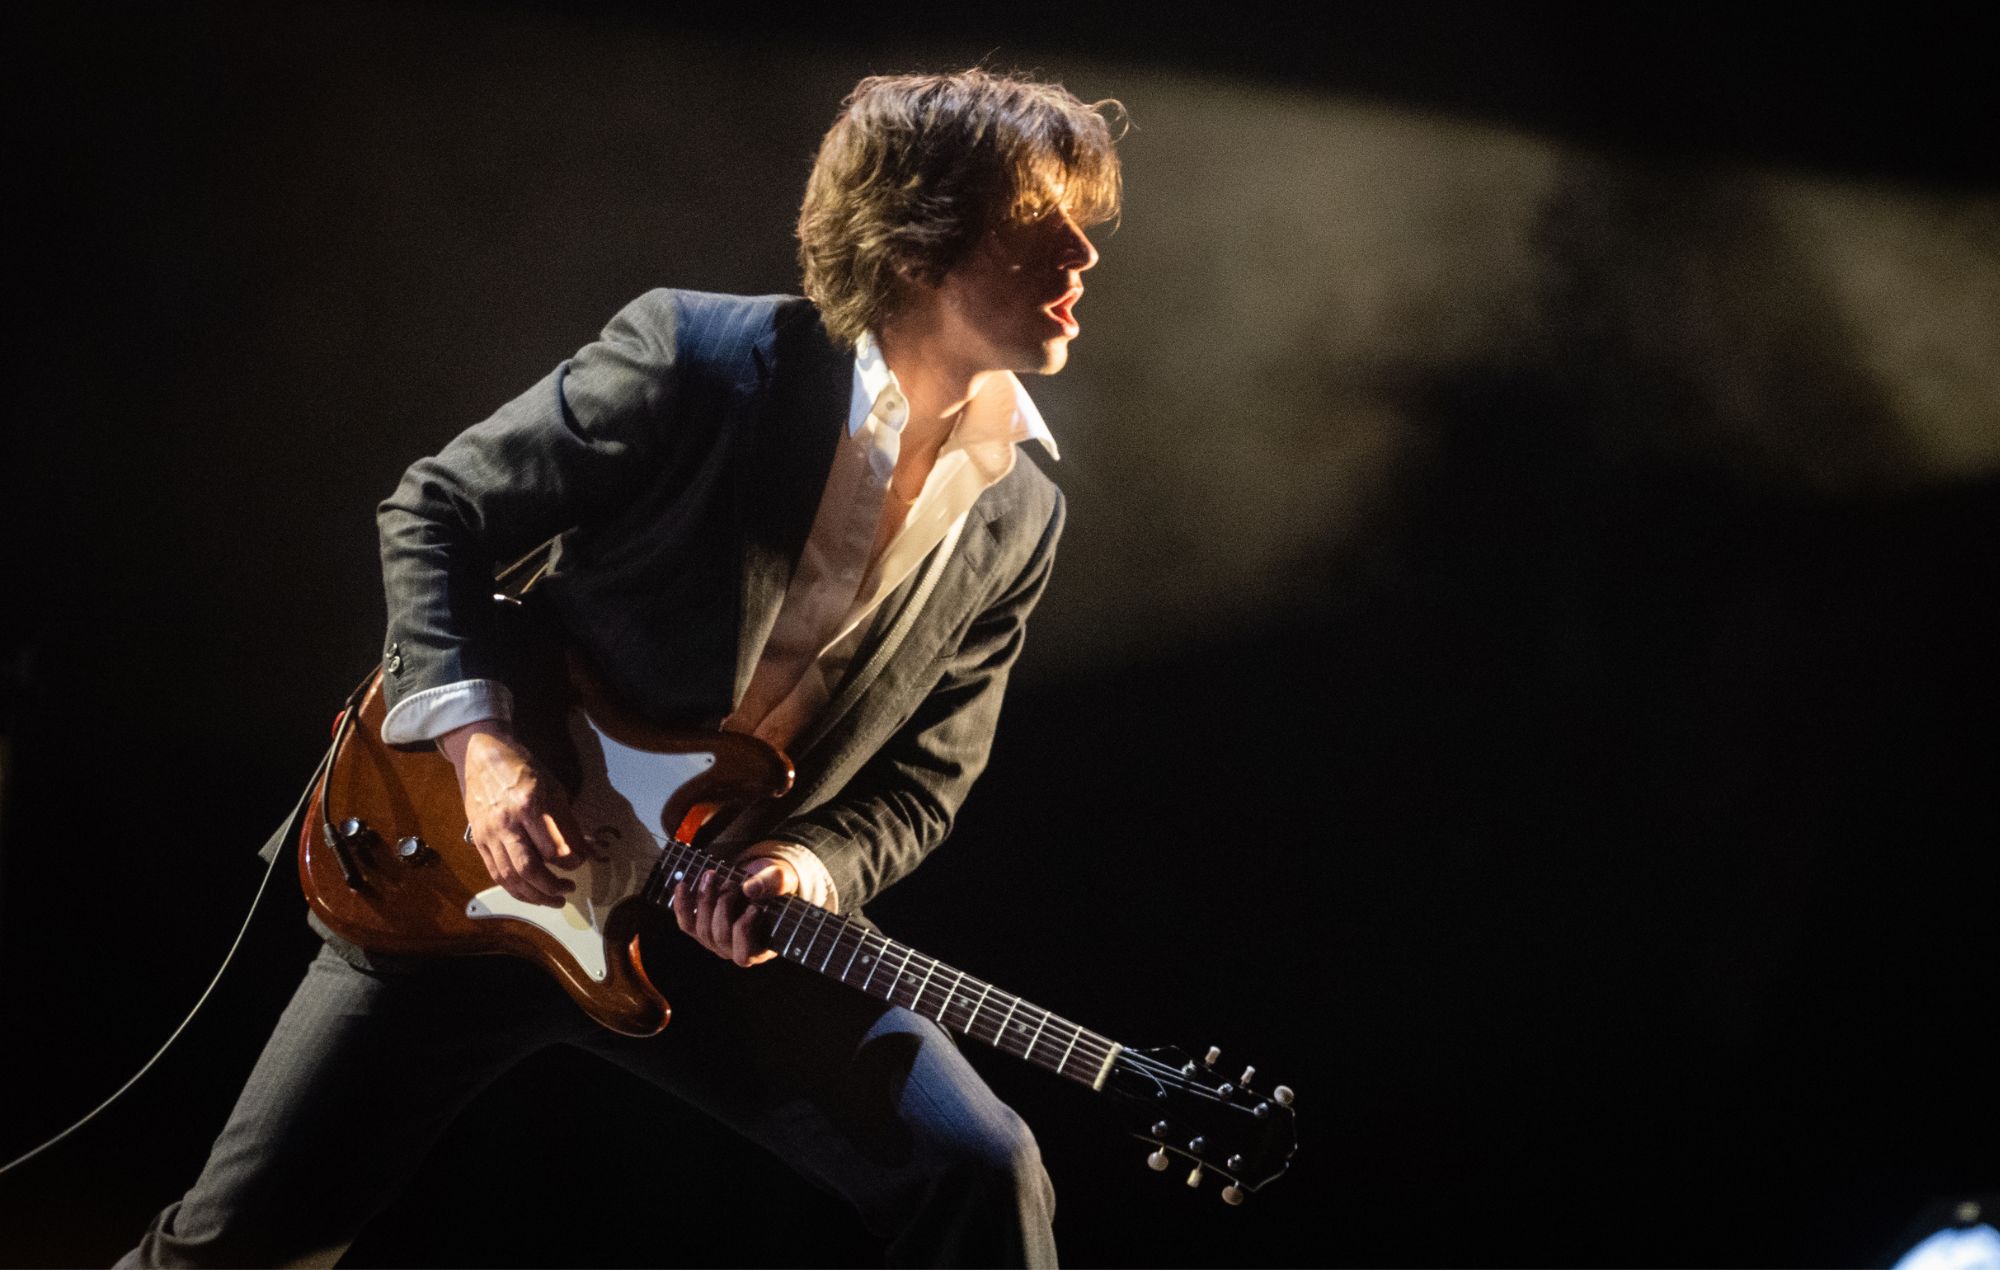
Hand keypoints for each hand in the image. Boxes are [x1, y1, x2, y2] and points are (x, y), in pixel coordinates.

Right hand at [441, 720, 586, 907]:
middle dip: (551, 888)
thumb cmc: (522, 769)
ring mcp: (488, 834)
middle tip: (567, 891)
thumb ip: (570, 825)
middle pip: (528, 869)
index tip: (580, 863)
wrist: (483, 756)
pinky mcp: (478, 841)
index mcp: (528, 806)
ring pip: (509, 877)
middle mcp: (505, 823)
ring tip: (552, 899)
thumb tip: (588, 851)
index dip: (571, 862)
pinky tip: (529, 893)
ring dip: (532, 895)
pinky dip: (513, 888)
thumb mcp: (554, 790)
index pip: (553, 849)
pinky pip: (495, 873)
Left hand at [671, 854, 798, 966]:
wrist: (759, 884)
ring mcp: (715, 942)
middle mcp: (734, 950)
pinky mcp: (700, 930)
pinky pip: (686, 923)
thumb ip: (771, 884)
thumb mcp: (781, 881)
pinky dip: (682, 904)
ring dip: (705, 900)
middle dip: (723, 906)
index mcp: (759, 948)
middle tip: (732, 883)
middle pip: (720, 936)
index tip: (754, 908)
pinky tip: (682, 886)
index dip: (744, 931)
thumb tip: (749, 889)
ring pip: (702, 929)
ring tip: (712, 876)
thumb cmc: (774, 887)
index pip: (744, 955)